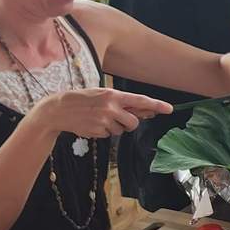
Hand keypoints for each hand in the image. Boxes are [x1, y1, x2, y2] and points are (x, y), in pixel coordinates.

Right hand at [42, 88, 171, 138]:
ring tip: (99, 118)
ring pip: (120, 130)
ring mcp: (104, 120)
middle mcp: (111, 107)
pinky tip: (92, 124)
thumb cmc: (85, 100)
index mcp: (114, 95)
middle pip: (133, 122)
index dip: (156, 105)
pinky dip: (103, 131)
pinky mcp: (97, 131)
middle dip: (129, 123)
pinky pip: (108, 135)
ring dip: (114, 127)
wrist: (60, 109)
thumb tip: (145, 111)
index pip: (140, 100)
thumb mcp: (103, 95)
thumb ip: (123, 103)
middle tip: (118, 118)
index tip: (169, 108)